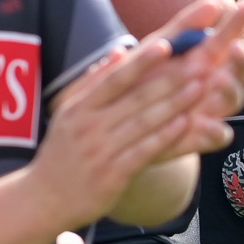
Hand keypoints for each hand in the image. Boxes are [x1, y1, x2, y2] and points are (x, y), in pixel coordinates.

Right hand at [30, 0, 243, 231]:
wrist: (43, 199)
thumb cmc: (63, 152)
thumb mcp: (70, 114)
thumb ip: (94, 84)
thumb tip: (119, 52)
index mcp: (78, 107)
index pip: (113, 79)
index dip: (141, 61)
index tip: (166, 44)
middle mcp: (88, 126)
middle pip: (134, 98)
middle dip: (170, 79)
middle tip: (199, 62)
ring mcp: (100, 151)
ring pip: (143, 122)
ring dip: (174, 104)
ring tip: (200, 87)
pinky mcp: (112, 175)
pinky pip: (144, 151)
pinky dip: (165, 136)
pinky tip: (185, 123)